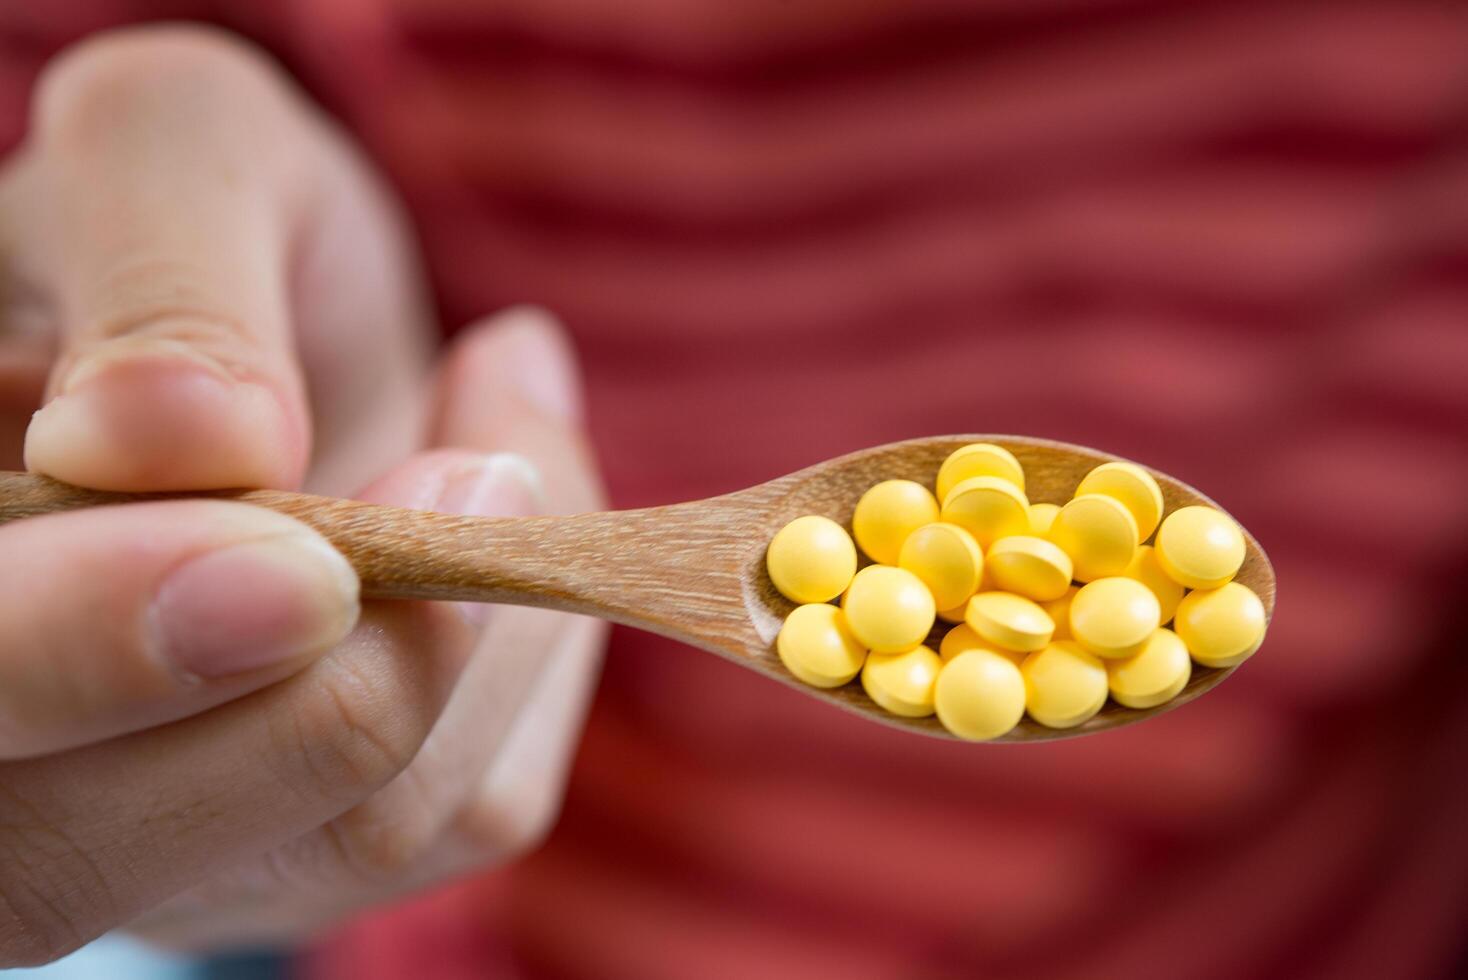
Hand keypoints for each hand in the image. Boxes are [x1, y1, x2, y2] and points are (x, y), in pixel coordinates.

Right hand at [0, 26, 605, 963]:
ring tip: (491, 438)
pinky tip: (496, 506)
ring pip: (340, 837)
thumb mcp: (180, 160)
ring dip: (483, 632)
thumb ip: (157, 272)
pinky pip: (472, 806)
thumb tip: (180, 442)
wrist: (295, 322)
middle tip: (478, 473)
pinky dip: (538, 651)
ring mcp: (156, 830)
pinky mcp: (320, 845)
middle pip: (95, 856)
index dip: (97, 649)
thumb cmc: (215, 230)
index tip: (305, 558)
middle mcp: (15, 751)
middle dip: (336, 693)